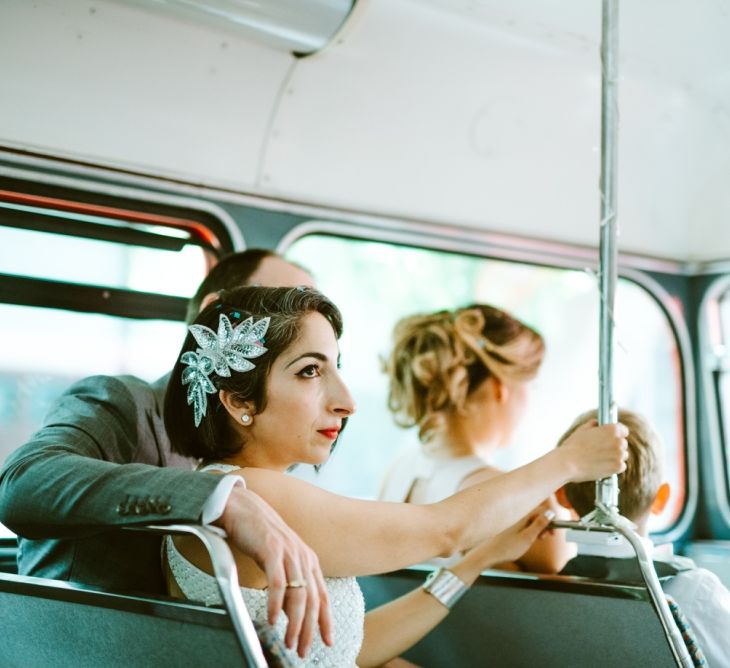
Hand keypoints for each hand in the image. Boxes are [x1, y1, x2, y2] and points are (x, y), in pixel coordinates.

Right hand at [217, 486, 331, 657]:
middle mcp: (303, 556)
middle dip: (308, 629)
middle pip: (313, 599)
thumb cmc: (260, 534)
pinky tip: (273, 619)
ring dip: (294, 622)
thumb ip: (290, 578)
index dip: (325, 620)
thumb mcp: (281, 558)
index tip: (327, 641)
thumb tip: (291, 609)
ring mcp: (289, 552)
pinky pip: (278, 582)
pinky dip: (276, 604)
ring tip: (288, 640)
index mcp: (308, 559)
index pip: (322, 595)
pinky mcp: (272, 549)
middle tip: (301, 649)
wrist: (243, 507)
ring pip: (298, 594)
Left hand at [469, 504, 552, 568]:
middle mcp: (517, 517)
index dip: (550, 521)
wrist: (488, 554)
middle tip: (545, 538)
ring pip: (530, 521)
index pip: (541, 511)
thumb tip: (550, 512)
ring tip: (538, 540)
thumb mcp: (528, 538)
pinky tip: (528, 541)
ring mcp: (513, 522)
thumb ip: (540, 524)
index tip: (553, 532)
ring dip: (537, 529)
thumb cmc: (507, 548)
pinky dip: (529, 532)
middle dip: (544, 525)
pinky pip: (523, 526)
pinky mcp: (509, 528)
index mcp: (522, 517)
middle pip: (536, 515)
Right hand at [559, 421, 627, 481]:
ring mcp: (619, 455)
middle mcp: (618, 441)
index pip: (623, 430)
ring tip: (601, 458)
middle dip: (614, 446)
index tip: (612, 438)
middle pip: (623, 443)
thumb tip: (596, 423)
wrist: (568, 463)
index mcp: (612, 429)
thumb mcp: (582, 430)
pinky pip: (621, 466)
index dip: (617, 434)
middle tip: (602, 450)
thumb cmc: (573, 446)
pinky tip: (603, 465)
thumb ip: (592, 425)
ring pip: (622, 455)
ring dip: (615, 457)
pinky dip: (614, 467)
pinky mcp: (618, 467)